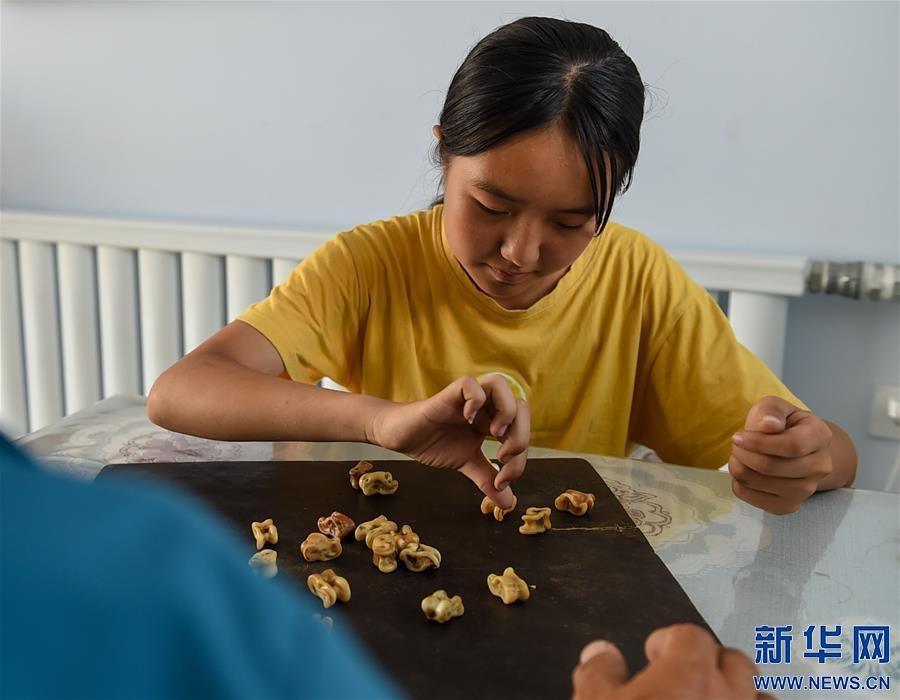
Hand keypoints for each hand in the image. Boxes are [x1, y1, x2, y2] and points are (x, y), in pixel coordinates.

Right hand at [367, 375, 529, 507]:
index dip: (520, 458)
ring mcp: (467, 399)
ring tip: (493, 433)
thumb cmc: (434, 443)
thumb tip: (508, 503)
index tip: (502, 481)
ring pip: (500, 384)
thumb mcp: (466, 464)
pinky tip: (466, 420)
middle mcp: (484, 406)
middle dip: (521, 435)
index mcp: (492, 420)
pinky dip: (474, 400)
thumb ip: (487, 479)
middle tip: (502, 458)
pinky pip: (469, 384)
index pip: (522, 430)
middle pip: (520, 405)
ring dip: (505, 411)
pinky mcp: (447, 395)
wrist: (402, 437)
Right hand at [572, 624, 764, 699]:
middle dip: (710, 664)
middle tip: (684, 679)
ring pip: (761, 698)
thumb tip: (601, 655)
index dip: (669, 640)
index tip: (653, 654)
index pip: (689, 636)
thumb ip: (599, 673)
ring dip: (741, 697)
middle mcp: (728, 697)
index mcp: (689, 673)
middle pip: (734, 661)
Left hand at [729, 396, 832, 513]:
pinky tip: (745, 470)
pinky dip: (739, 483)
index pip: (791, 446)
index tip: (738, 437)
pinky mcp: (788, 505)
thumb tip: (768, 425)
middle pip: (771, 467)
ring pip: (759, 483)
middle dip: (743, 454)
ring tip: (740, 455)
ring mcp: (806, 490)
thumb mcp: (775, 407)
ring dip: (738, 467)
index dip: (759, 443)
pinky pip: (752, 498)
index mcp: (820, 436)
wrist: (795, 449)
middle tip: (737, 444)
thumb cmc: (783, 424)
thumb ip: (770, 411)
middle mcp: (820, 466)